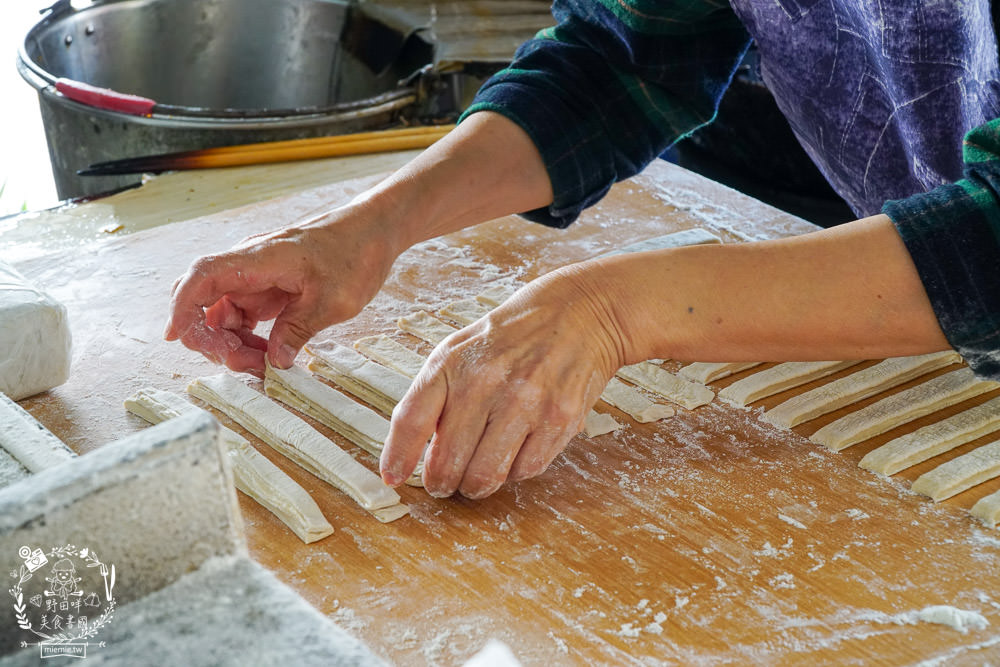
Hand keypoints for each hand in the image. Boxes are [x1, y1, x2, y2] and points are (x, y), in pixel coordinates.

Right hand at [164, 201, 398, 375]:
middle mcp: (248, 265)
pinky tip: (267, 353)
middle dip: (211, 338)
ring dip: (231, 342)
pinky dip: (247, 337)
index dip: (181, 308)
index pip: (201, 277)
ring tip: (262, 363)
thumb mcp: (332, 301)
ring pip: (221, 314)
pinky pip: (242, 316)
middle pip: (203, 301)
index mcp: (259, 259)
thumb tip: (274, 361)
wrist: (373, 231)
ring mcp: (255, 277)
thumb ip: (298, 330)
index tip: (176, 337)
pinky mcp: (267, 287)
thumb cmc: (355, 254)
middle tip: (246, 365)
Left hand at [380, 265, 627, 497]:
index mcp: (451, 362)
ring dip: (477, 485)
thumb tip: (410, 452)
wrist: (579, 313)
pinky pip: (525, 471)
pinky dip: (516, 471)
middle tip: (447, 482)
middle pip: (447, 462)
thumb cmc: (511, 336)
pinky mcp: (560, 420)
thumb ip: (434, 394)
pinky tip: (516, 451)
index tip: (392, 479)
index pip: (411, 420)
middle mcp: (485, 382)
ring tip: (478, 475)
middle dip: (442, 482)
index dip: (397, 457)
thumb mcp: (460, 348)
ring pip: (485, 477)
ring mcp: (525, 402)